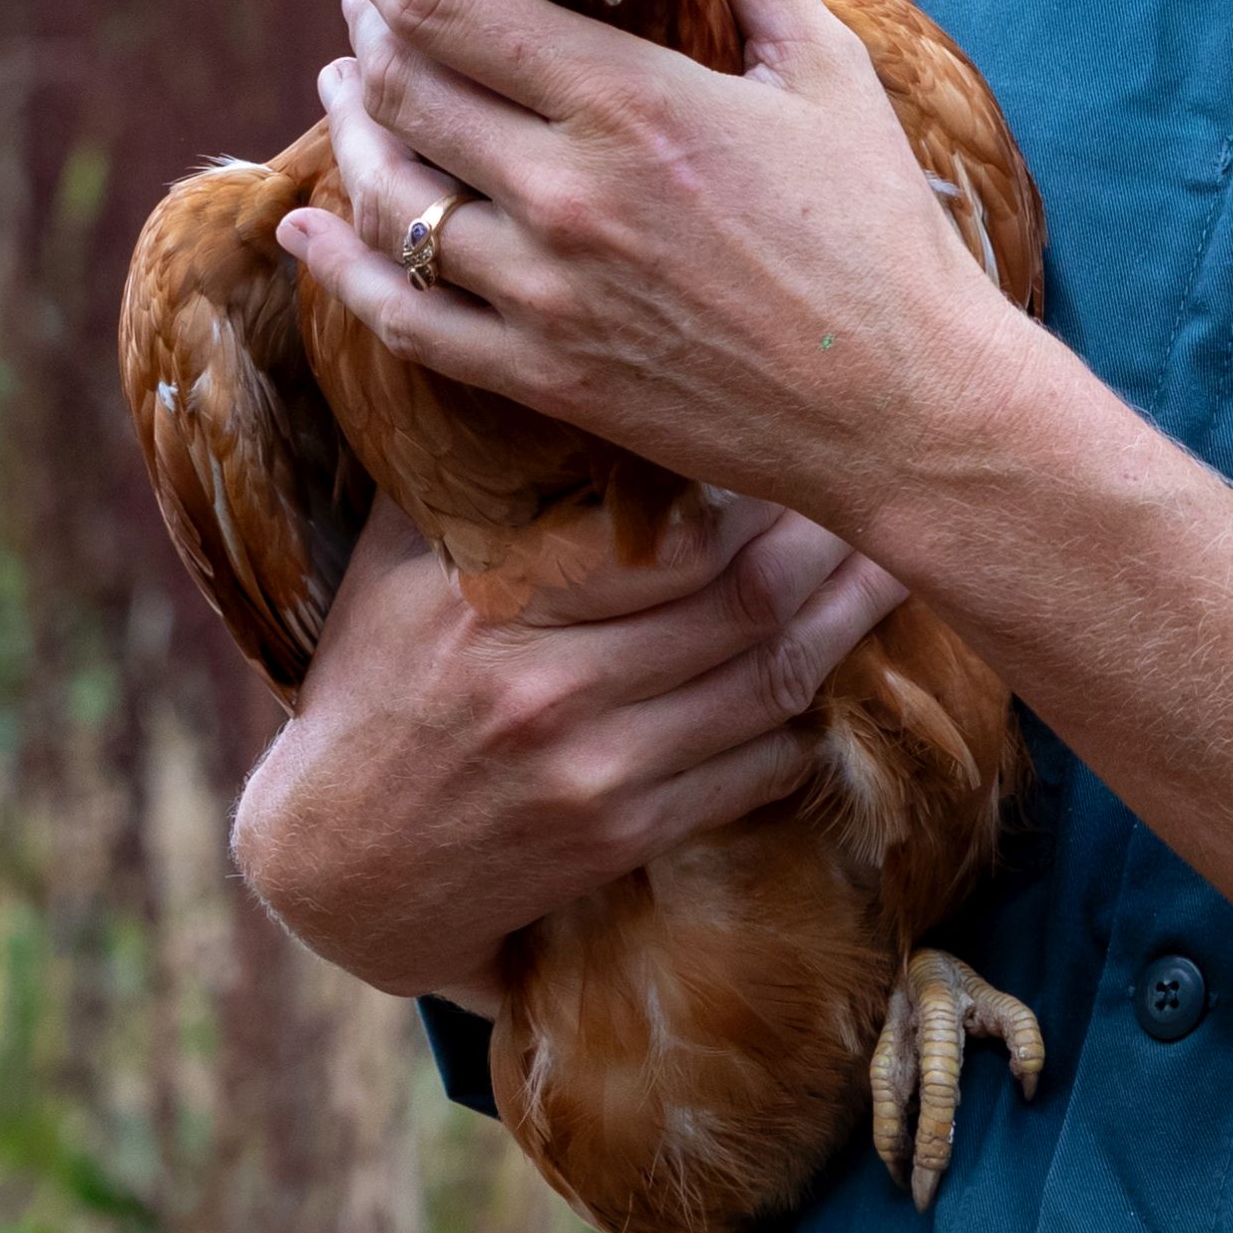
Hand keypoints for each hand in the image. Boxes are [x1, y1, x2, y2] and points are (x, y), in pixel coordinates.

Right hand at [227, 493, 908, 1003]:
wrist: (337, 866)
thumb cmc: (376, 688)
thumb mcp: (398, 568)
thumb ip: (470, 476)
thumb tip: (541, 366)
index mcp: (493, 597)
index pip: (672, 530)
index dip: (759, 491)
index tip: (802, 445)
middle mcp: (544, 682)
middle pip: (743, 599)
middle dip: (828, 546)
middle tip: (882, 493)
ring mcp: (590, 767)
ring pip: (766, 681)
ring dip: (847, 626)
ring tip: (895, 571)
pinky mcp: (618, 837)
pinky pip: (752, 771)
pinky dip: (805, 721)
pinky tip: (835, 676)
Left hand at [272, 0, 1020, 509]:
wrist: (902, 406)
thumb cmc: (878, 227)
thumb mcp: (824, 70)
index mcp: (630, 103)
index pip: (449, 6)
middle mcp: (566, 194)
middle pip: (403, 89)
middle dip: (365, 30)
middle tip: (363, 3)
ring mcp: (543, 293)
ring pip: (385, 196)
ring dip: (347, 131)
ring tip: (345, 90)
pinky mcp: (542, 374)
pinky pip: (401, 317)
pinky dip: (338, 267)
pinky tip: (309, 229)